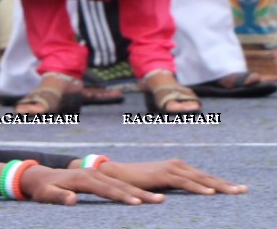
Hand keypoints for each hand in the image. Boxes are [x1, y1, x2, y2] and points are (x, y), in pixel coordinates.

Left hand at [19, 165, 162, 205]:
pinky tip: (148, 196)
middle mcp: (93, 175)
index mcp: (83, 179)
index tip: (137, 203)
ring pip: (123, 184)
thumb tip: (72, 199)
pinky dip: (135, 190)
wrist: (40, 176)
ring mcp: (97, 175)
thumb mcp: (47, 194)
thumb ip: (58, 196)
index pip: (106, 189)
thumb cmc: (43, 188)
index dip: (121, 196)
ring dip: (142, 192)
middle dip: (141, 193)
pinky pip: (120, 184)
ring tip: (161, 199)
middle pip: (120, 185)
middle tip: (159, 201)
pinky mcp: (99, 178)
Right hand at [100, 160, 246, 195]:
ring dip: (218, 186)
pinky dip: (198, 187)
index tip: (238, 189)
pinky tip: (210, 193)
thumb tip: (189, 194)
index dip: (222, 183)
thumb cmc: (139, 181)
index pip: (205, 177)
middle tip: (244, 190)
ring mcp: (170, 168)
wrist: (117, 174)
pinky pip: (184, 182)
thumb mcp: (161, 184)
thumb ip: (175, 186)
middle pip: (206, 177)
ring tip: (234, 192)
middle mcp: (177, 165)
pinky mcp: (162, 174)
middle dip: (226, 184)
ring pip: (199, 178)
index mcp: (178, 168)